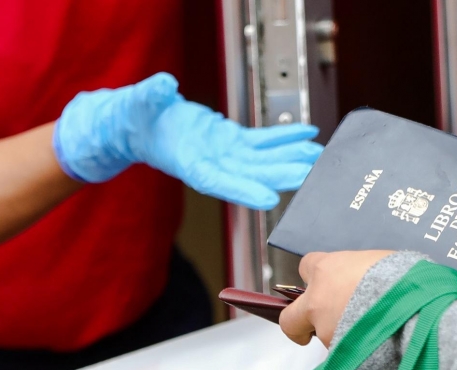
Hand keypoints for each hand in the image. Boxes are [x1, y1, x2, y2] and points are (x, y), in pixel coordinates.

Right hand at [53, 73, 323, 209]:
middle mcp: (213, 164)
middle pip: (252, 175)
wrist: (141, 123)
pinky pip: (263, 141)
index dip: (244, 191)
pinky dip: (285, 137)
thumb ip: (151, 96)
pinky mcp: (233, 141)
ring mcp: (226, 154)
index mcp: (190, 164)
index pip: (219, 182)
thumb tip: (163, 84)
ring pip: (264, 160)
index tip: (270, 199)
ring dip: (292, 158)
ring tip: (319, 156)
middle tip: (311, 176)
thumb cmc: (137, 119)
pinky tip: (307, 133)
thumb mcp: (139, 104)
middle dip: (282, 175)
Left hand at [279, 250, 394, 346]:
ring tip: (369, 333)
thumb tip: (362, 278)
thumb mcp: (379, 261)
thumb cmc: (404, 277)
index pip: (305, 267)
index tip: (326, 283)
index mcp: (326, 270)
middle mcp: (317, 301)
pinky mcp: (339, 356)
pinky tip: (374, 347)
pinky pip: (340, 356)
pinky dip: (352, 353)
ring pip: (322, 338)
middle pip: (290, 318)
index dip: (316, 277)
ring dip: (338, 336)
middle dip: (299, 324)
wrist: (415, 308)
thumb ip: (358, 271)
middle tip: (311, 330)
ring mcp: (326, 332)